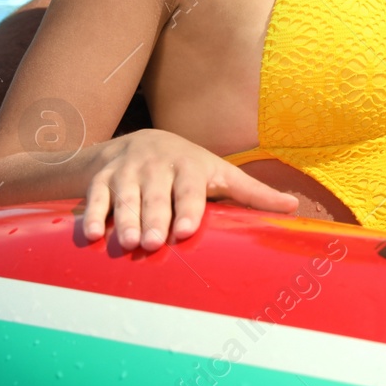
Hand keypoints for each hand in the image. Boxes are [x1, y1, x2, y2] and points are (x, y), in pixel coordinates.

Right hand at [81, 129, 298, 250]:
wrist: (137, 142)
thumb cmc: (189, 167)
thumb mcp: (222, 174)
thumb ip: (254, 193)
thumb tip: (293, 207)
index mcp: (190, 167)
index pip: (190, 189)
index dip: (188, 208)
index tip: (186, 230)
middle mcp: (157, 167)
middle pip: (155, 196)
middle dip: (153, 218)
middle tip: (152, 243)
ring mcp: (127, 172)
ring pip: (124, 197)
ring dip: (123, 220)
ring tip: (126, 243)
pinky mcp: (101, 179)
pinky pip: (95, 198)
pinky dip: (92, 215)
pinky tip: (92, 235)